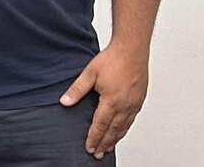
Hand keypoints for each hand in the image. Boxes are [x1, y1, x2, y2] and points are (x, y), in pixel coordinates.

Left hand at [60, 44, 148, 159]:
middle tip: (98, 154)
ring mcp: (134, 104)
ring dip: (115, 139)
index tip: (89, 148)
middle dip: (105, 143)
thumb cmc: (113, 59)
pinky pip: (131, 120)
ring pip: (124, 127)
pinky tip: (121, 131)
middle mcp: (125, 105)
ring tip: (108, 148)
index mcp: (112, 101)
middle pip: (114, 131)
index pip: (100, 125)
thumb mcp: (89, 73)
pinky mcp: (139, 100)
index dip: (94, 138)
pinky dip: (125, 129)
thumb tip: (64, 102)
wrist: (133, 49)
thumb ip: (77, 90)